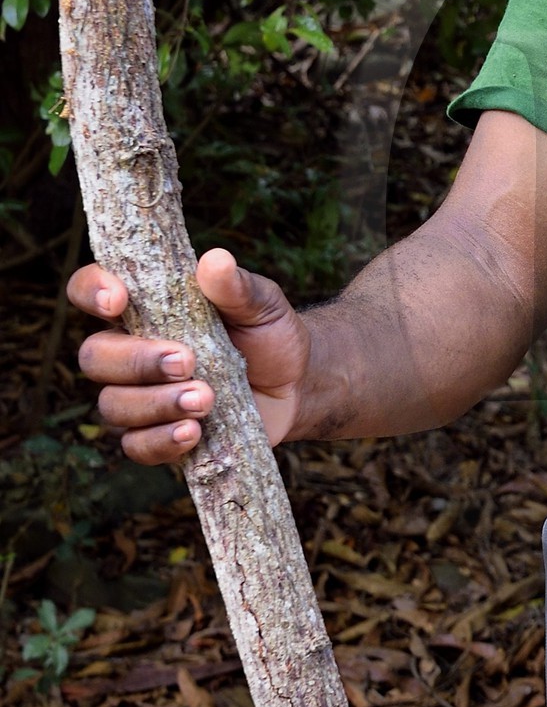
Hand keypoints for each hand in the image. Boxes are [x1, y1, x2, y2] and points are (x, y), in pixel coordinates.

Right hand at [71, 248, 309, 462]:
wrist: (297, 386)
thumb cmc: (268, 335)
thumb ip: (237, 287)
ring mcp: (139, 397)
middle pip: (94, 357)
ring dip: (157, 403)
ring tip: (206, 398)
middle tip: (187, 362)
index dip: (91, 291)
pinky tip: (193, 432)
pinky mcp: (156, 436)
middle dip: (138, 361)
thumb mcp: (261, 305)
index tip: (118, 300)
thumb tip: (216, 261)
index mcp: (143, 308)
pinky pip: (135, 446)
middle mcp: (130, 352)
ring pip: (112, 405)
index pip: (88, 291)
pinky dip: (161, 440)